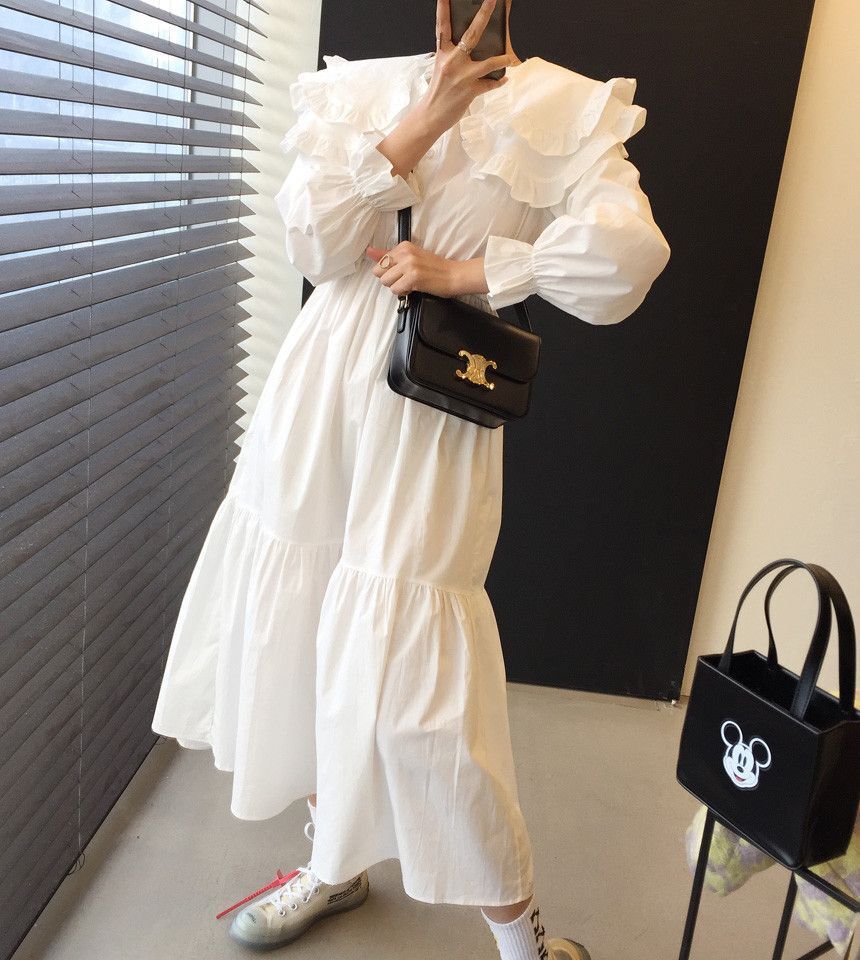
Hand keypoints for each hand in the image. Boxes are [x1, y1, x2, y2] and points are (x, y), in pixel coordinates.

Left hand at [365, 243, 488, 297]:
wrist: (453, 275)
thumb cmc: (434, 268)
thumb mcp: (411, 257)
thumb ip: (389, 255)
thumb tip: (369, 251)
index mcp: (403, 246)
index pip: (380, 261)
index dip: (390, 272)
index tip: (403, 272)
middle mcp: (405, 253)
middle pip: (379, 272)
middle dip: (390, 280)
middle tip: (405, 279)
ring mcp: (409, 264)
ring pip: (386, 282)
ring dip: (397, 287)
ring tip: (411, 283)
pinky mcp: (413, 277)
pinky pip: (396, 290)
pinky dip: (404, 292)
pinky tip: (415, 288)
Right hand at [424, 0, 513, 132]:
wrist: (430, 116)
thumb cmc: (437, 92)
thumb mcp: (441, 68)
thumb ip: (453, 55)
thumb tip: (469, 46)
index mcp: (443, 53)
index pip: (442, 26)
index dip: (443, 9)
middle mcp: (452, 61)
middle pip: (471, 34)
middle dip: (483, 15)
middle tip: (492, 0)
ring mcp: (462, 76)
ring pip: (488, 63)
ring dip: (502, 60)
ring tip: (511, 58)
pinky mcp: (470, 91)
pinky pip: (490, 84)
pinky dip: (498, 82)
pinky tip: (504, 79)